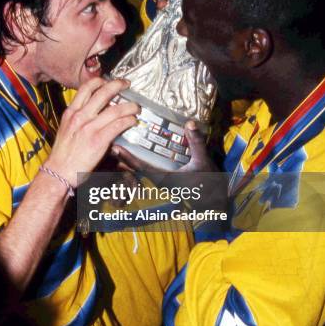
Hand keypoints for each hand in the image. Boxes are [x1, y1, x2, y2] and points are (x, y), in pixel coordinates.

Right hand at [44, 78, 138, 186]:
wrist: (59, 171)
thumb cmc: (63, 153)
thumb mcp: (66, 129)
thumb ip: (79, 119)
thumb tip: (95, 113)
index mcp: (71, 112)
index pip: (85, 88)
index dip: (99, 81)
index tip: (107, 80)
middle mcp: (80, 117)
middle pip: (102, 93)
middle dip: (117, 85)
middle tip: (125, 84)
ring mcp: (90, 127)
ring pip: (115, 109)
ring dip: (129, 106)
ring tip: (136, 106)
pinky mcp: (99, 140)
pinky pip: (118, 125)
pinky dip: (128, 121)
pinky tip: (132, 121)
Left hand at [111, 121, 226, 214]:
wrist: (215, 201)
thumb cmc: (209, 183)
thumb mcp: (203, 161)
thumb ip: (196, 142)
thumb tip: (189, 123)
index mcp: (164, 178)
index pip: (141, 167)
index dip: (127, 157)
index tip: (115, 147)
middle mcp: (159, 180)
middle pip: (135, 168)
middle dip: (122, 157)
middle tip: (109, 142)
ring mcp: (161, 181)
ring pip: (140, 171)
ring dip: (128, 160)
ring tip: (116, 146)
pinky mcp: (165, 180)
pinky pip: (147, 171)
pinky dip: (138, 162)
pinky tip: (133, 153)